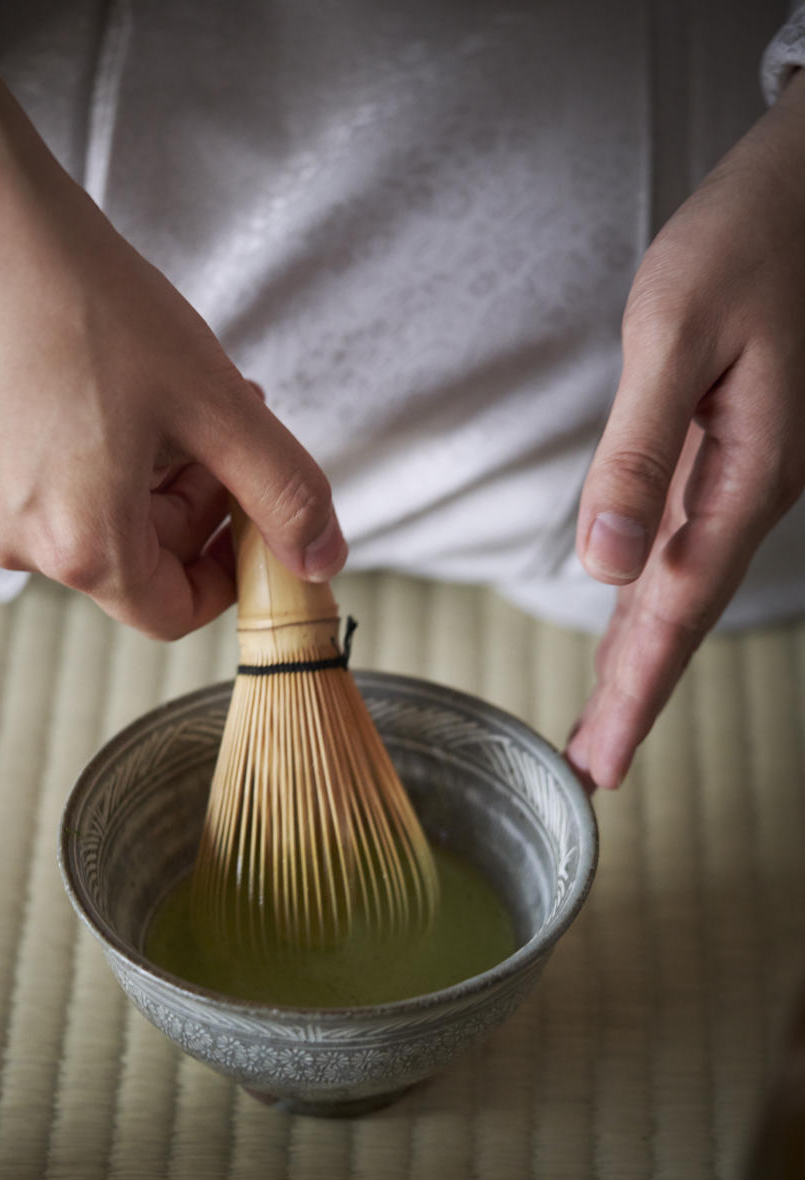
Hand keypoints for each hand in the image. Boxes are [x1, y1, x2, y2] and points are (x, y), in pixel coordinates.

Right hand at [0, 172, 344, 639]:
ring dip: (159, 473)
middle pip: (140, 562)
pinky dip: (105, 453)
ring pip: (100, 519)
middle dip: (200, 503)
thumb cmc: (80, 303)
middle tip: (232, 429)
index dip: (230, 574)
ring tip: (184, 393)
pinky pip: (56, 484)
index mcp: (82, 548)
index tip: (257, 518)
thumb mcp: (214, 404)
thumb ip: (283, 490)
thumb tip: (321, 557)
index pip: (174, 613)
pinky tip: (124, 384)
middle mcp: (21, 542)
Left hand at [566, 70, 804, 788]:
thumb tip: (607, 561)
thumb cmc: (746, 240)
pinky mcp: (738, 448)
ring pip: (686, 585)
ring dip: (644, 655)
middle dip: (636, 695)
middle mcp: (754, 488)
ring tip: (605, 718)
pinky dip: (655, 594)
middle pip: (683, 615)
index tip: (604, 762)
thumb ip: (639, 451)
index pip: (676, 610)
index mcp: (744, 475)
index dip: (636, 691)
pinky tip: (634, 618)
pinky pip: (689, 542)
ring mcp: (751, 472)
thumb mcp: (676, 334)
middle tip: (595, 769)